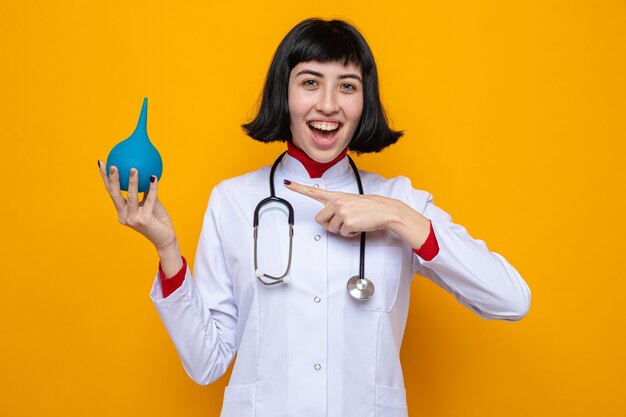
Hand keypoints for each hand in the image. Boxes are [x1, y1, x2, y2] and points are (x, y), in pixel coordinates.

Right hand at [97, 161, 177, 253]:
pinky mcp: (145, 220)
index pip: (111, 192)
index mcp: (122, 211)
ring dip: (132, 182)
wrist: (165, 239)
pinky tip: (154, 177)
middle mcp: (124, 216)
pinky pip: (150, 200)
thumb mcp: (149, 203)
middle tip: (113, 165)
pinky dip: (152, 188)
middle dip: (112, 179)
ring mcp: (133, 219)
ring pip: (131, 197)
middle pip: (115, 195)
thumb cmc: (157, 219)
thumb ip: (145, 191)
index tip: (102, 163)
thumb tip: (144, 170)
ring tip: (133, 168)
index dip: (105, 178)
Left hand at [284, 180, 431, 247]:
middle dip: (329, 225)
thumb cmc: (370, 207)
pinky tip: (358, 226)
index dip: (299, 188)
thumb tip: (329, 221)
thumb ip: (337, 207)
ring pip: (330, 229)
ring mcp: (341, 211)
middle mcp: (336, 201)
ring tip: (354, 222)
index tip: (287, 183)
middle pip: (319, 220)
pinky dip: (350, 234)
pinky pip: (342, 234)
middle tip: (343, 222)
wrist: (385, 210)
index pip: (313, 191)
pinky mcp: (347, 222)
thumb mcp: (351, 202)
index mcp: (336, 196)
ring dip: (341, 230)